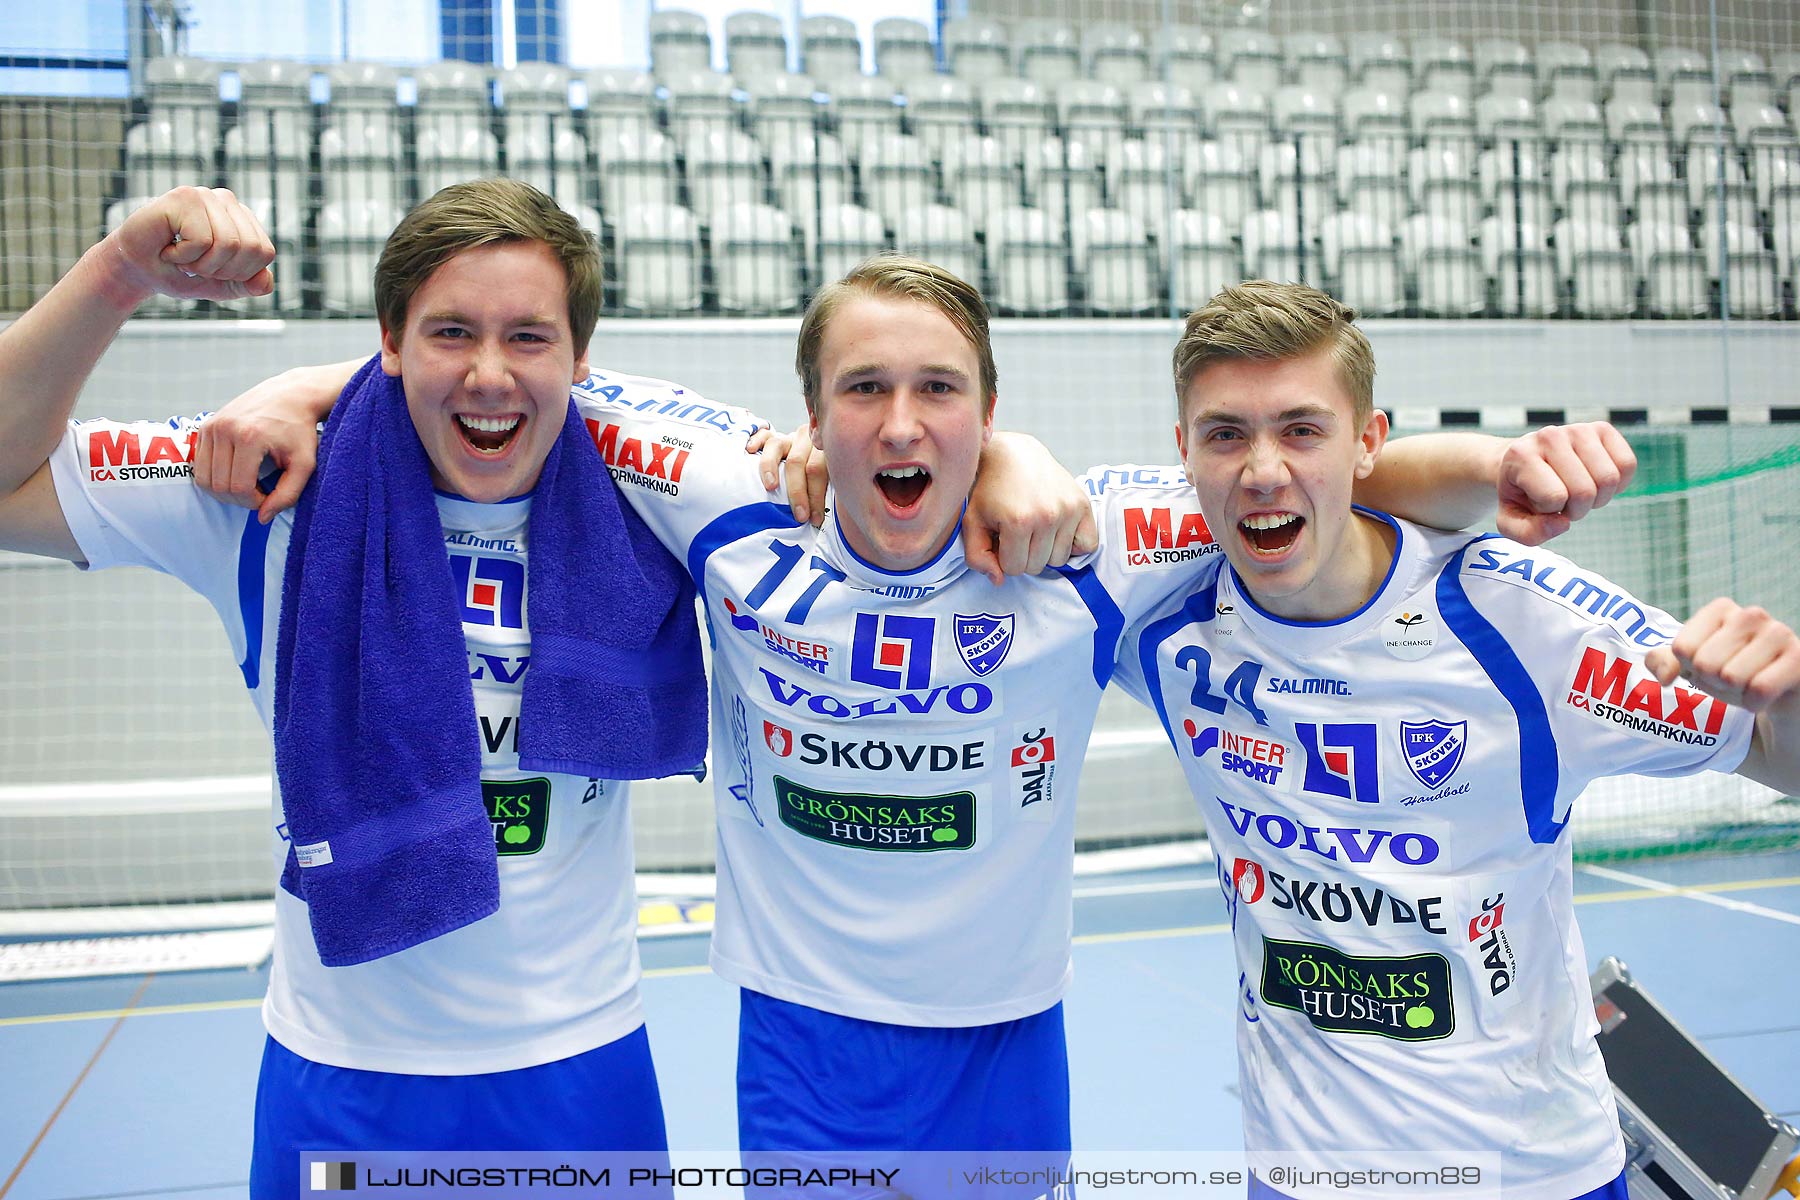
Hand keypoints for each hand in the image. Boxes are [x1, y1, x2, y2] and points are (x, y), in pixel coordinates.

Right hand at [106, 186, 274, 304]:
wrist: (136, 271)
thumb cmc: (178, 273)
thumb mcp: (222, 286)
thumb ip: (250, 285)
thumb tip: (266, 282)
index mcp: (241, 218)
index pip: (265, 252)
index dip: (239, 273)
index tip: (211, 268)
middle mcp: (227, 200)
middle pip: (251, 249)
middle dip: (221, 269)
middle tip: (194, 264)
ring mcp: (206, 195)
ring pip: (229, 244)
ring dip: (201, 264)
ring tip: (181, 256)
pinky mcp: (184, 197)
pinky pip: (202, 241)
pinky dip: (184, 256)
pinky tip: (168, 247)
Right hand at [192, 362, 352, 521]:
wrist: (290, 395)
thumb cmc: (300, 430)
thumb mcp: (304, 464)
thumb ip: (288, 494)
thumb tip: (263, 518)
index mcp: (249, 436)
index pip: (240, 487)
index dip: (254, 502)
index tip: (268, 497)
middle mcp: (225, 429)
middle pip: (219, 485)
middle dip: (238, 498)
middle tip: (259, 493)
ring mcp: (211, 426)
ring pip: (204, 478)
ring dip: (224, 490)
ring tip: (248, 483)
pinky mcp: (204, 426)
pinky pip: (200, 465)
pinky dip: (215, 476)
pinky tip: (237, 472)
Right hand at [747, 423, 825, 524]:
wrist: (810, 455)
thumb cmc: (816, 477)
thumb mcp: (827, 481)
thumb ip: (824, 491)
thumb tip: (820, 519)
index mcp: (822, 448)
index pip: (818, 470)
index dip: (816, 496)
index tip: (815, 519)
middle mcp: (804, 439)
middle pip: (797, 462)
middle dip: (797, 491)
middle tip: (798, 515)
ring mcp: (786, 437)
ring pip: (776, 446)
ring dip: (770, 468)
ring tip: (770, 487)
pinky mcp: (770, 436)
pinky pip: (761, 435)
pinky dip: (755, 441)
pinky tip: (749, 451)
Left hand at [962, 432, 1097, 585]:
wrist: (1015, 456)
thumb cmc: (991, 490)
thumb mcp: (972, 522)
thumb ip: (977, 557)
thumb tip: (999, 580)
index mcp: (1018, 521)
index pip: (1013, 568)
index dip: (1003, 556)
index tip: (1001, 538)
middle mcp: (1047, 516)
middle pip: (1037, 567)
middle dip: (1023, 555)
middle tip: (1017, 532)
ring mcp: (1068, 510)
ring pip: (1060, 560)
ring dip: (1046, 550)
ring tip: (1035, 528)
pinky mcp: (1083, 505)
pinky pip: (1087, 545)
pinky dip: (1073, 544)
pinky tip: (1057, 530)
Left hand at [1496, 422, 1635, 544]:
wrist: (1522, 462)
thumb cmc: (1519, 494)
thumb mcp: (1510, 520)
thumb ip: (1528, 533)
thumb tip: (1563, 523)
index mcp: (1521, 456)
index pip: (1554, 497)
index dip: (1551, 511)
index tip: (1540, 503)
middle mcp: (1549, 436)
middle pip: (1586, 491)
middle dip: (1577, 509)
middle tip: (1562, 502)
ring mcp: (1577, 429)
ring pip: (1609, 479)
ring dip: (1598, 498)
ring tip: (1577, 492)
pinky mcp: (1602, 429)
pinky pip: (1627, 464)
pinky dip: (1618, 484)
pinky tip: (1596, 482)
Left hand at [1647, 598, 1799, 713]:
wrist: (1776, 695)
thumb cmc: (1731, 672)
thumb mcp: (1691, 667)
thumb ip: (1662, 663)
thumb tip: (1664, 676)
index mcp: (1721, 609)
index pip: (1682, 649)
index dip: (1689, 668)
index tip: (1708, 667)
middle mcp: (1751, 615)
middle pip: (1704, 664)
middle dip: (1713, 682)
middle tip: (1731, 680)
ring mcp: (1779, 634)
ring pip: (1731, 677)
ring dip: (1735, 693)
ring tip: (1748, 685)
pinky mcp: (1799, 659)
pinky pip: (1759, 690)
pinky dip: (1754, 703)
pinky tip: (1764, 696)